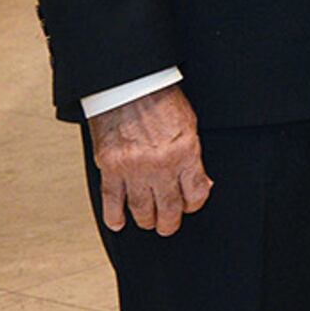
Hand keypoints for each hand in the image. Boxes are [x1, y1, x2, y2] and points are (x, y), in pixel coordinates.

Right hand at [88, 83, 212, 235]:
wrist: (129, 85)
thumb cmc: (160, 99)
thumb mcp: (190, 125)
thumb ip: (193, 156)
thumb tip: (200, 182)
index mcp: (185, 152)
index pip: (195, 194)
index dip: (193, 205)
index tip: (189, 206)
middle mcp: (160, 164)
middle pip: (167, 208)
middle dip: (169, 222)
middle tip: (168, 225)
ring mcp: (133, 168)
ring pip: (140, 208)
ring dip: (145, 220)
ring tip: (148, 221)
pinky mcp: (110, 166)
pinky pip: (111, 199)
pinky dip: (114, 215)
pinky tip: (118, 223)